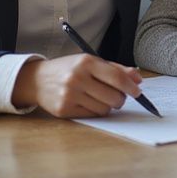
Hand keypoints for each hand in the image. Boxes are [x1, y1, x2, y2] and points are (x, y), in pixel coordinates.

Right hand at [12, 55, 143, 117]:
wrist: (38, 80)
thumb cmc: (70, 69)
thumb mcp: (91, 62)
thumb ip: (116, 69)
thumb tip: (137, 79)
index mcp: (86, 62)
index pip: (116, 77)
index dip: (131, 86)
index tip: (138, 92)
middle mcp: (77, 78)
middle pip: (113, 96)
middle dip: (120, 98)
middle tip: (117, 95)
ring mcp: (69, 95)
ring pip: (104, 109)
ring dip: (108, 106)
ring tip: (101, 98)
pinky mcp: (64, 110)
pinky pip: (92, 115)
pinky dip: (96, 111)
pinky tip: (89, 103)